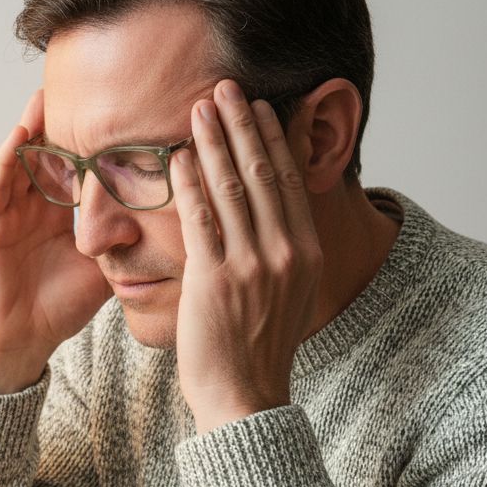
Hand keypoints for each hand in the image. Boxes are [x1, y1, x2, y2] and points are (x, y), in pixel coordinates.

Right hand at [0, 90, 111, 393]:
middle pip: (50, 157)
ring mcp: (9, 214)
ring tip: (48, 95)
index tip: (121, 117)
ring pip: (23, 160)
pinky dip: (9, 156)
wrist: (20, 342)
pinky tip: (22, 132)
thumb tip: (166, 231)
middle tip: (83, 91)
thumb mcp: (103, 273)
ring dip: (33, 128)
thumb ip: (127, 248)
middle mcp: (35, 210)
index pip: (80, 172)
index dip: (96, 146)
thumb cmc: (58, 311)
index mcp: (62, 219)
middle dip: (65, 126)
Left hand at [170, 80, 322, 432]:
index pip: (288, 181)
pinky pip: (200, 218)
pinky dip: (190, 182)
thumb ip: (282, 252)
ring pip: (232, 187)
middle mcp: (285, 253)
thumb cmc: (257, 348)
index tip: (260, 108)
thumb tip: (270, 216)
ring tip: (200, 109)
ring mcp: (251, 264)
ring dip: (214, 141)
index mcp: (307, 253)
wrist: (244, 396)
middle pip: (262, 172)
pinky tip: (180, 156)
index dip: (273, 139)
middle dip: (243, 124)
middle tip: (227, 89)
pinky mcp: (215, 278)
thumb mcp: (288, 294)